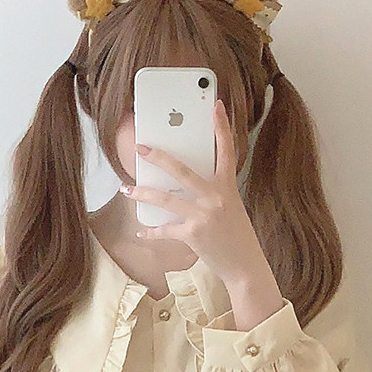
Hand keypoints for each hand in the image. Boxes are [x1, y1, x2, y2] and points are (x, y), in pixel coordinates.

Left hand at [125, 104, 283, 329]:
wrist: (245, 266)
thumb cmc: (237, 235)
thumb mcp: (231, 207)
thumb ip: (213, 192)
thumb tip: (184, 183)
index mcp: (228, 186)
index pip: (226, 151)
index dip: (222, 127)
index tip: (217, 106)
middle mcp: (216, 197)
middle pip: (182, 171)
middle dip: (159, 158)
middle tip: (141, 147)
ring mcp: (203, 216)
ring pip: (166, 199)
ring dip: (143, 194)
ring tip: (127, 189)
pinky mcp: (193, 235)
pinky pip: (165, 230)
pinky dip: (151, 231)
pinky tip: (140, 230)